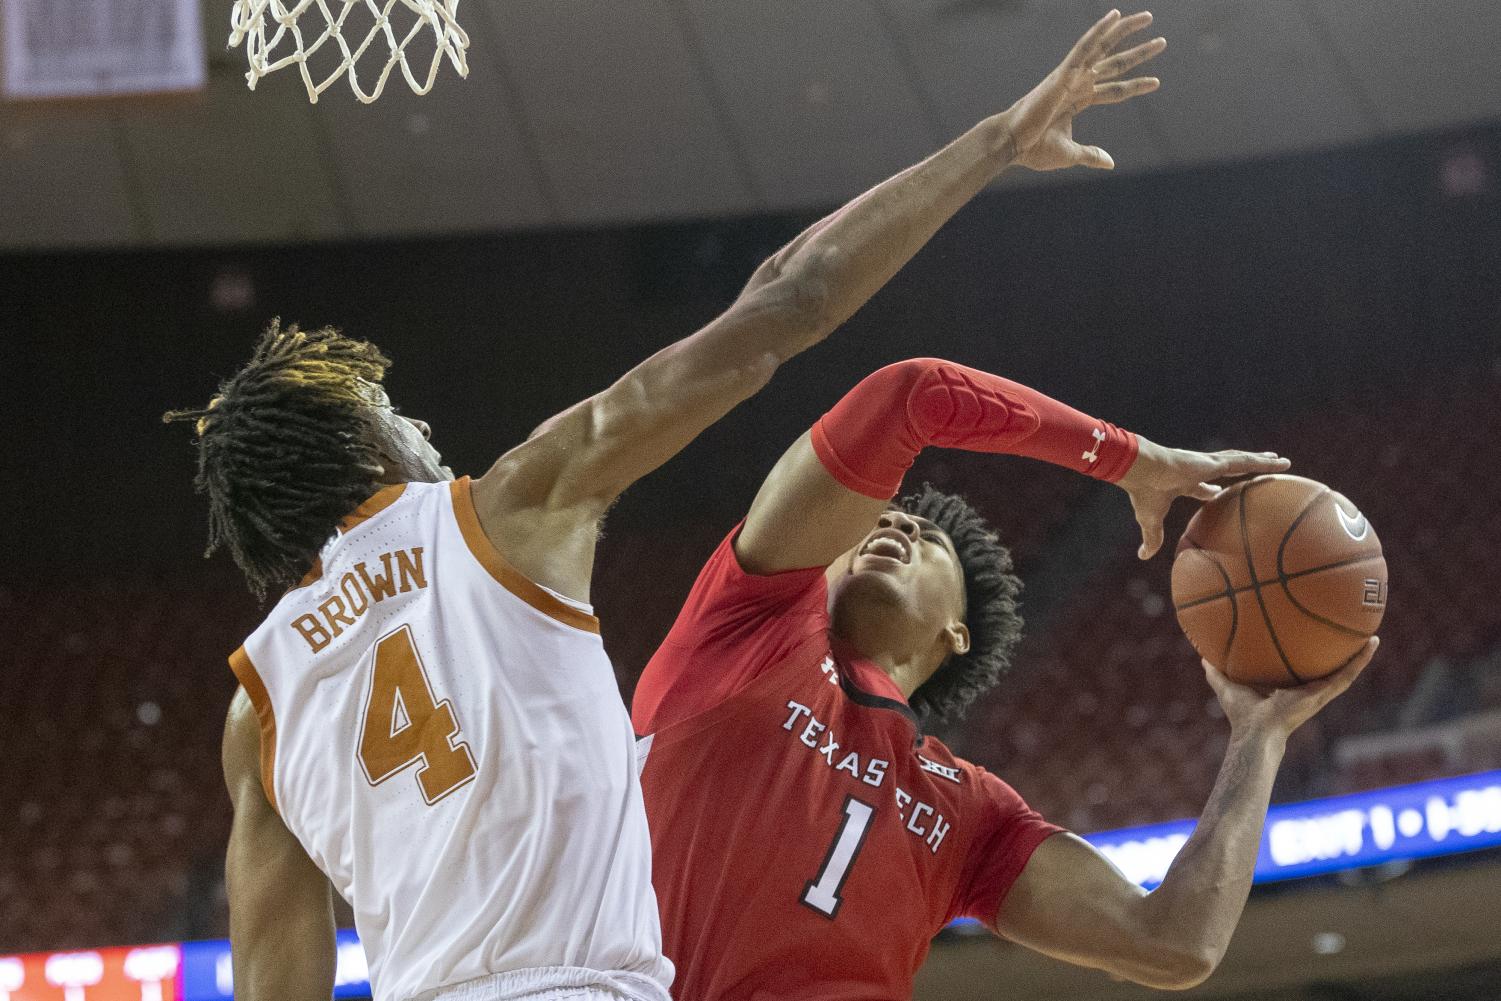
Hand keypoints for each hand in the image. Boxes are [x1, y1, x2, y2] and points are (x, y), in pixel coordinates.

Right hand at [996, 9, 1164, 172]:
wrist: (1012, 144)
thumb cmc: (1033, 149)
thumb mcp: (1070, 153)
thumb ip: (1091, 154)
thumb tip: (1110, 163)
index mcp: (1078, 99)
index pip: (1114, 89)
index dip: (1135, 85)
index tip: (1156, 82)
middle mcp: (1077, 83)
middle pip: (1114, 63)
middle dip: (1139, 53)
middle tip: (1162, 42)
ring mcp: (1071, 76)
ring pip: (1104, 48)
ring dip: (1126, 31)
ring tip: (1149, 17)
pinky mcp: (1064, 73)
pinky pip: (1085, 47)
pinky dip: (1099, 30)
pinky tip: (1115, 16)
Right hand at [1118, 437, 1290, 558]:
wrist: (1142, 471)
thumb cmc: (1144, 493)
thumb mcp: (1150, 520)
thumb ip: (1152, 538)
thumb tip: (1142, 557)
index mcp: (1184, 482)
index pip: (1201, 486)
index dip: (1209, 490)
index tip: (1217, 492)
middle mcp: (1199, 469)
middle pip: (1228, 468)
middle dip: (1242, 468)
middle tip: (1257, 468)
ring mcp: (1210, 464)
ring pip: (1243, 462)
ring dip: (1262, 461)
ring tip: (1280, 460)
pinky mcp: (1216, 462)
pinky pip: (1247, 462)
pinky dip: (1264, 462)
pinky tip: (1280, 461)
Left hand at [1204, 638, 1378, 741]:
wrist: (1256, 731)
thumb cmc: (1243, 714)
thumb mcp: (1227, 684)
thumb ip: (1215, 670)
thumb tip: (1201, 655)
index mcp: (1288, 688)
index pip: (1301, 670)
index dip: (1308, 656)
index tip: (1314, 639)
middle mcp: (1307, 690)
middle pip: (1325, 668)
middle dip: (1336, 653)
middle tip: (1347, 632)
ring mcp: (1318, 692)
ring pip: (1344, 671)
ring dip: (1359, 655)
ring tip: (1372, 635)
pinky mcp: (1324, 693)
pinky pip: (1347, 674)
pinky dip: (1361, 659)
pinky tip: (1372, 642)